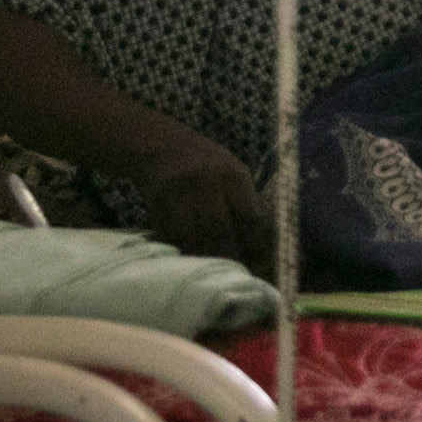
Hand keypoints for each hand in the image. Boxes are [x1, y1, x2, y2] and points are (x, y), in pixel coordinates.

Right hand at [132, 134, 268, 267]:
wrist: (161, 146)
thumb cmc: (208, 163)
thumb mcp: (234, 171)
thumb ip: (248, 200)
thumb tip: (265, 240)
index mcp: (231, 174)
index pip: (248, 215)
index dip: (256, 243)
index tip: (262, 263)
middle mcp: (204, 183)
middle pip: (218, 229)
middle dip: (230, 256)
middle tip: (239, 275)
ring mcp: (178, 195)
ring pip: (192, 237)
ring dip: (205, 259)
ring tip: (217, 275)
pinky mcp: (156, 207)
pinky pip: (170, 237)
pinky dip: (183, 253)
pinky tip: (192, 264)